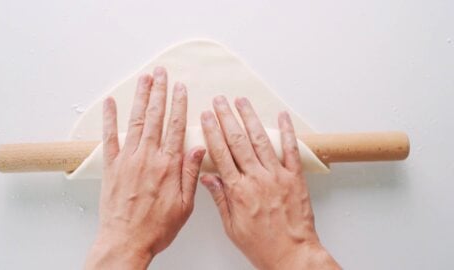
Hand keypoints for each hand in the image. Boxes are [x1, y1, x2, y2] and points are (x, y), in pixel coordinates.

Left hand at [85, 67, 204, 269]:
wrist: (126, 241)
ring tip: (144, 79)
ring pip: (136, 121)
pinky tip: (110, 103)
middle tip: (161, 73)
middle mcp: (148, 157)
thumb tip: (198, 148)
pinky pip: (109, 137)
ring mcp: (128, 159)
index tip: (181, 88)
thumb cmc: (156, 227)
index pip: (177, 127)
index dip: (179, 104)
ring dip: (141, 98)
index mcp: (169, 165)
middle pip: (156, 117)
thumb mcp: (185, 205)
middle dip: (159, 92)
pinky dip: (109, 118)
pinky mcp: (112, 166)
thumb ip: (191, 174)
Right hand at [200, 96, 339, 269]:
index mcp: (238, 191)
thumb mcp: (231, 226)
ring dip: (250, 118)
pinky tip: (281, 116)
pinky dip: (286, 131)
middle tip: (219, 101)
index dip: (212, 133)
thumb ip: (220, 198)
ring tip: (242, 101)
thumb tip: (208, 177)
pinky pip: (290, 150)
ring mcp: (277, 176)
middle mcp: (256, 179)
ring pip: (261, 141)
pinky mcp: (295, 178)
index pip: (221, 154)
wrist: (291, 255)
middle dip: (226, 118)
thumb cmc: (262, 244)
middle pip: (238, 141)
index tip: (206, 118)